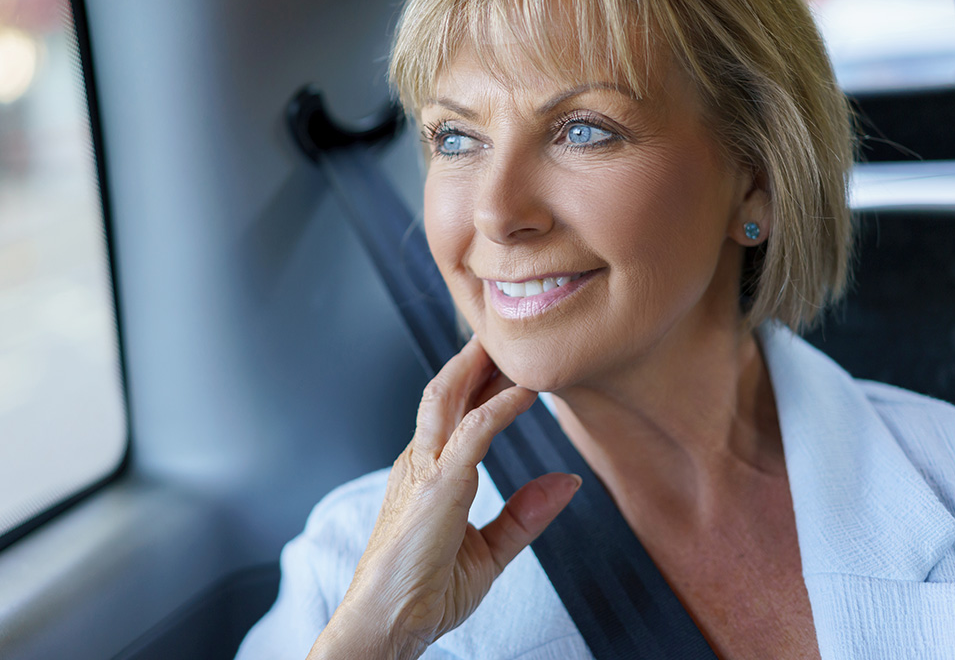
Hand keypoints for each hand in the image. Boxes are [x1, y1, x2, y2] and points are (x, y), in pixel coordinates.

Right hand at [309, 336, 581, 659]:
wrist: (388, 624)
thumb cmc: (426, 592)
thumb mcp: (490, 551)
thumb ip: (525, 515)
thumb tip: (566, 482)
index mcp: (426, 472)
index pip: (453, 411)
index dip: (480, 381)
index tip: (509, 359)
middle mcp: (419, 461)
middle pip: (446, 391)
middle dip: (475, 358)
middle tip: (506, 330)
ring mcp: (423, 470)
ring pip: (449, 397)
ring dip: (479, 366)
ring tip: (510, 340)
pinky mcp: (436, 486)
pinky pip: (473, 434)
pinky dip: (500, 407)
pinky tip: (525, 392)